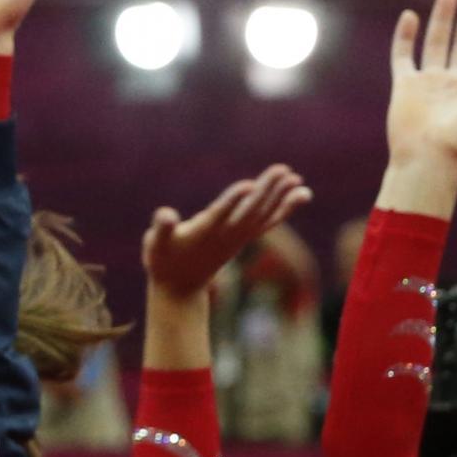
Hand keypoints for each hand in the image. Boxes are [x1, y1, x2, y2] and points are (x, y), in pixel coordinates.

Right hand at [142, 164, 311, 297]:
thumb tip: (164, 215)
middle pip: (248, 211)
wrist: (181, 287)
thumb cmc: (165, 261)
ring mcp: (237, 237)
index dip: (233, 201)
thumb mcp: (155, 245)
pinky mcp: (244, 237)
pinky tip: (301, 193)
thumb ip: (161, 229)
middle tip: (282, 170)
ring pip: (263, 215)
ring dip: (281, 197)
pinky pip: (270, 221)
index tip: (248, 186)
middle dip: (265, 191)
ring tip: (296, 177)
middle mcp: (225, 235)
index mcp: (203, 234)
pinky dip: (287, 208)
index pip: (220, 215)